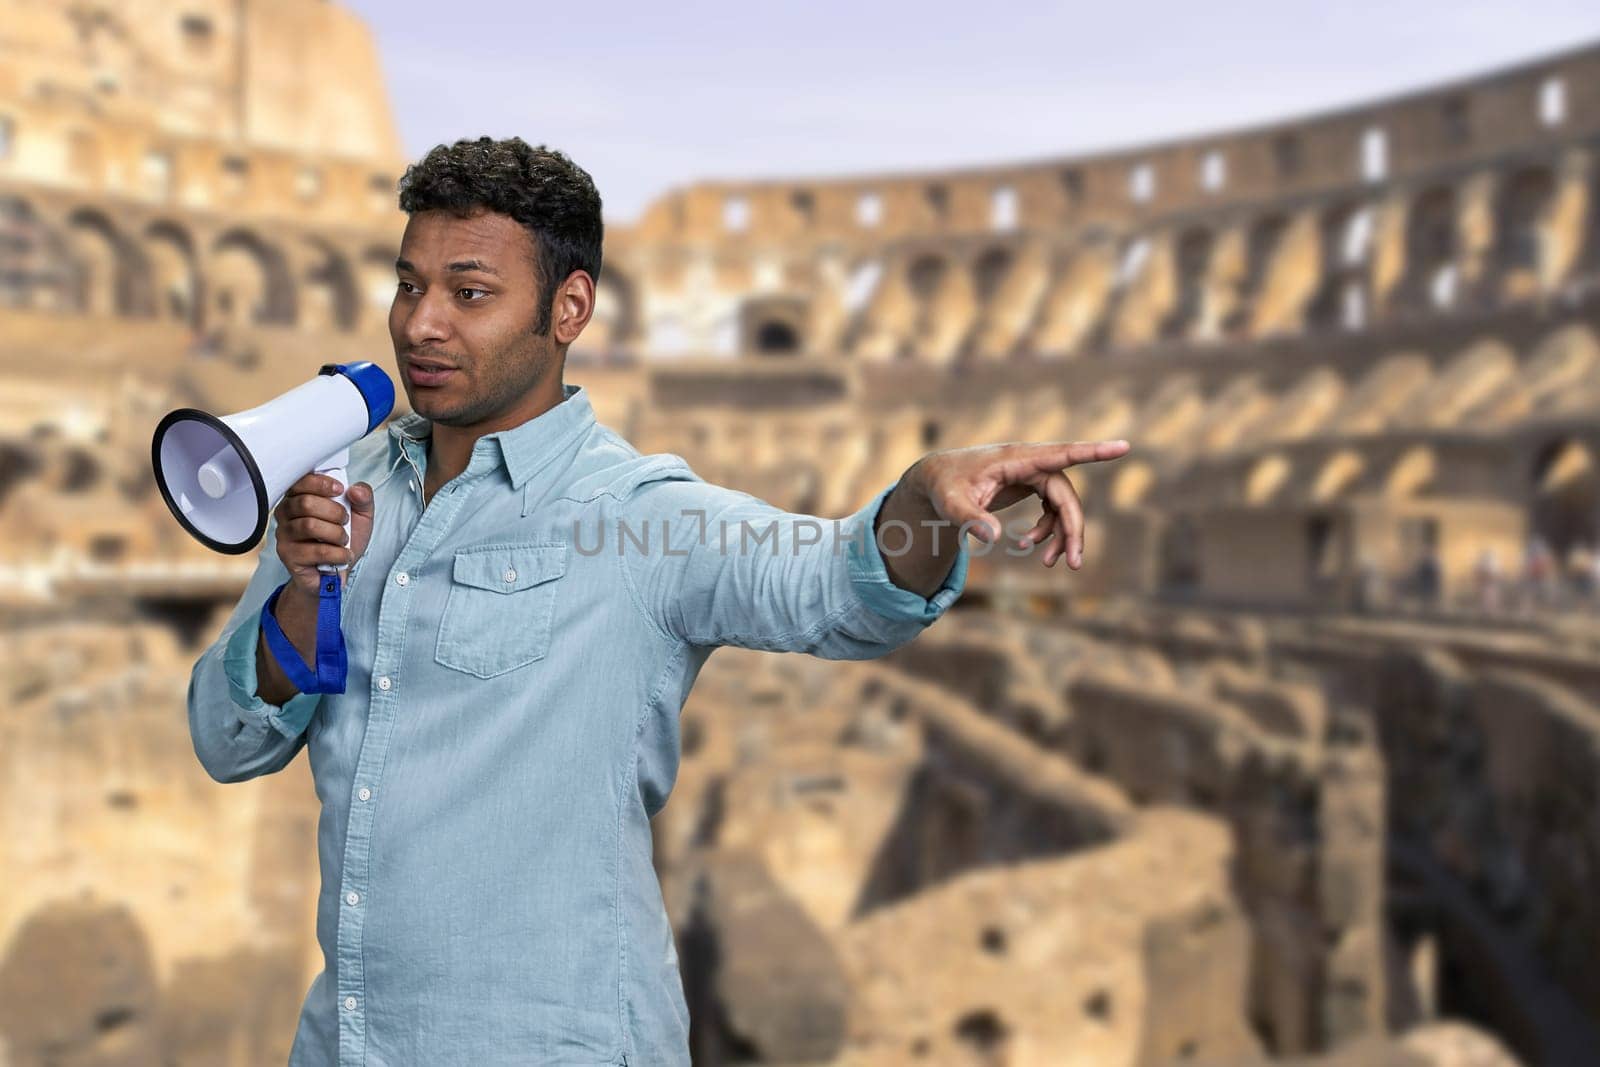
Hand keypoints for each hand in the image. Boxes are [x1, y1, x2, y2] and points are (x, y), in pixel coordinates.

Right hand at [272, 474, 374, 595]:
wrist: (337, 572)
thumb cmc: (342, 541)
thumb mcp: (361, 516)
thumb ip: (363, 497)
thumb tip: (355, 490)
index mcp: (299, 497)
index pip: (301, 481)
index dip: (321, 483)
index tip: (340, 490)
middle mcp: (286, 513)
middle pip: (306, 503)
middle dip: (335, 512)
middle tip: (345, 522)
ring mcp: (284, 534)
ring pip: (309, 525)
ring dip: (336, 534)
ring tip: (343, 540)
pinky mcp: (287, 555)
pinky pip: (315, 550)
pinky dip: (337, 553)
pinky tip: (342, 555)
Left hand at [906, 439, 1130, 568]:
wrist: (937, 479)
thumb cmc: (944, 486)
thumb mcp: (949, 504)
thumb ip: (969, 518)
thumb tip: (994, 537)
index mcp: (1016, 458)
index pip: (1061, 454)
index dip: (1092, 452)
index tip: (1123, 446)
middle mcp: (1030, 463)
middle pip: (1065, 495)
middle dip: (1073, 528)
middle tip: (1073, 564)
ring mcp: (1032, 473)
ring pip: (1062, 505)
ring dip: (1060, 534)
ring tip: (1045, 562)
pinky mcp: (1030, 484)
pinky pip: (1052, 508)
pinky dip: (1046, 530)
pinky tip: (1027, 545)